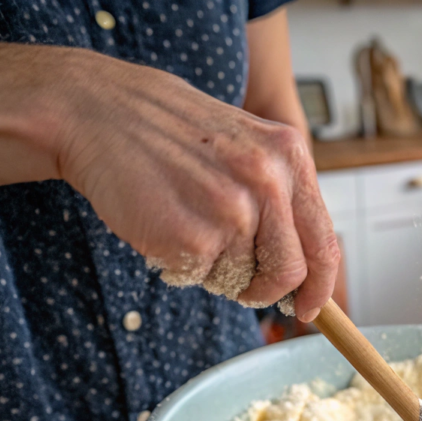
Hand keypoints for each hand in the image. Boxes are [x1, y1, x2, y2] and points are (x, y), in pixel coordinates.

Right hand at [55, 51, 337, 320]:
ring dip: (216, 270)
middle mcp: (268, 182)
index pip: (324, 243)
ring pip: (243, 278)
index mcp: (290, 156)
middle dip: (267, 290)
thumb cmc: (171, 132)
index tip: (310, 308)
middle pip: (291, 273)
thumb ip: (279, 197)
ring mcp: (231, 211)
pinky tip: (163, 228)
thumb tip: (302, 271)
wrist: (97, 110)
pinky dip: (182, 267)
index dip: (320, 286)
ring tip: (186, 225)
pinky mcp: (192, 238)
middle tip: (243, 287)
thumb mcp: (246, 144)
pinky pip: (201, 278)